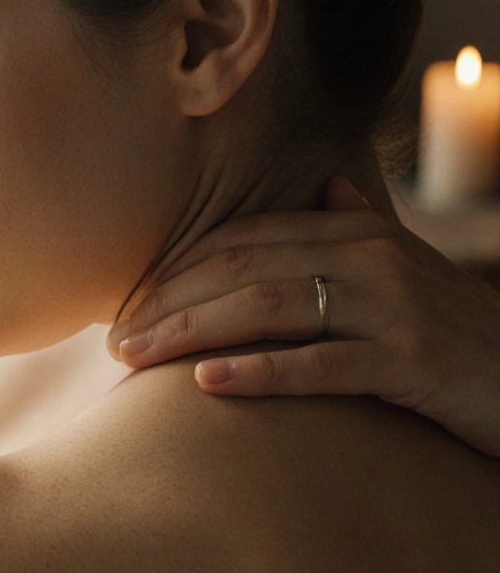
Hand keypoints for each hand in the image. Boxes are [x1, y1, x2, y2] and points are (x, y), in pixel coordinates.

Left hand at [107, 176, 499, 458]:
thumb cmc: (460, 333)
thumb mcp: (410, 274)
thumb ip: (362, 230)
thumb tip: (329, 188)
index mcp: (356, 233)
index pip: (242, 242)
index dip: (177, 271)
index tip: (126, 305)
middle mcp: (371, 256)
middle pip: (242, 269)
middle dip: (168, 302)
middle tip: (112, 338)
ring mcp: (394, 306)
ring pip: (268, 309)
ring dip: (191, 333)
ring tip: (136, 358)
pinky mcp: (414, 360)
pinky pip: (321, 363)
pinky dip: (259, 372)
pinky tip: (205, 385)